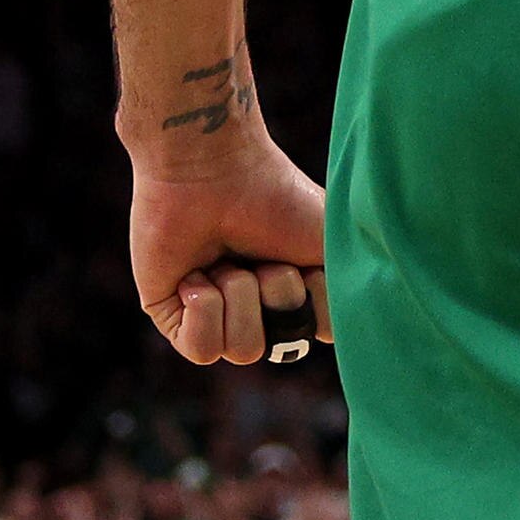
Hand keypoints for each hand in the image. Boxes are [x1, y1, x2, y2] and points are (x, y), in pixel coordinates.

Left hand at [127, 130, 331, 367]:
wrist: (216, 169)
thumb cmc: (278, 198)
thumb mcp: (333, 246)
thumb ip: (348, 297)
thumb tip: (338, 339)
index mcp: (295, 292)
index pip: (316, 333)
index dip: (315, 299)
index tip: (304, 255)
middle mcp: (255, 307)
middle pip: (280, 347)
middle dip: (277, 293)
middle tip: (262, 252)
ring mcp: (213, 314)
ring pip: (243, 351)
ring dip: (240, 296)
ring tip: (225, 258)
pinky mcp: (171, 315)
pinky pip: (202, 350)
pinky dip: (205, 308)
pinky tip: (196, 275)